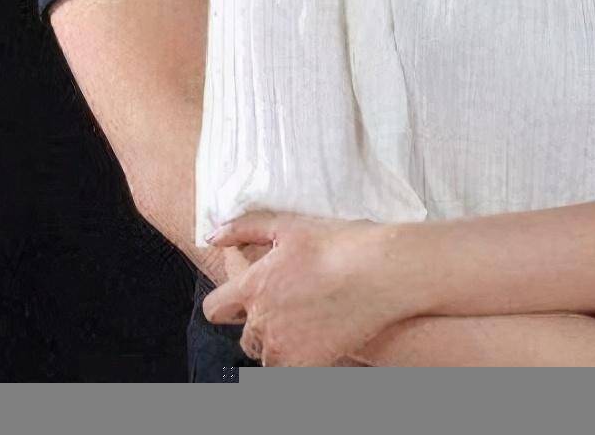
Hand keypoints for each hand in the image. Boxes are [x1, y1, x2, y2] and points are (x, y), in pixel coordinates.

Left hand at [202, 211, 409, 366]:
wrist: (381, 274)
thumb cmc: (338, 244)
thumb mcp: (289, 225)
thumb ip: (245, 228)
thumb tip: (213, 236)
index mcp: (253, 287)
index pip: (215, 308)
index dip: (227, 302)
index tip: (244, 297)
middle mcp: (262, 321)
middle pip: (244, 336)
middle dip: (259, 323)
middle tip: (287, 304)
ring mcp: (284, 347)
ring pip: (267, 355)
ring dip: (278, 342)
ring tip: (305, 319)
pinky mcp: (307, 364)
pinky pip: (290, 368)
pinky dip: (299, 356)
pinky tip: (319, 334)